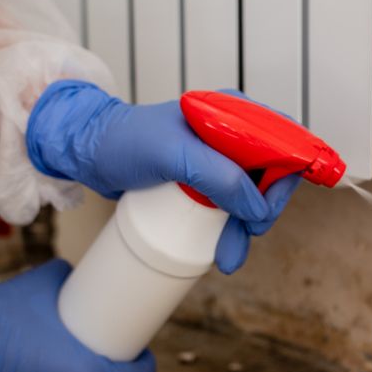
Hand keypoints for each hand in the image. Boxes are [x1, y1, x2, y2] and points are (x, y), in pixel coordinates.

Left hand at [26, 81, 300, 273]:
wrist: (83, 152)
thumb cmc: (123, 140)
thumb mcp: (173, 155)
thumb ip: (219, 175)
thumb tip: (257, 207)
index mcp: (234, 113)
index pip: (283, 140)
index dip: (288, 172)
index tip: (270, 205)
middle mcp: (233, 134)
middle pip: (272, 175)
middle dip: (264, 210)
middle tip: (249, 233)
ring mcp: (219, 160)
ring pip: (252, 198)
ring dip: (247, 229)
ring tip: (229, 257)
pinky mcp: (204, 181)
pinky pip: (230, 208)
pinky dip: (231, 230)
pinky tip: (222, 250)